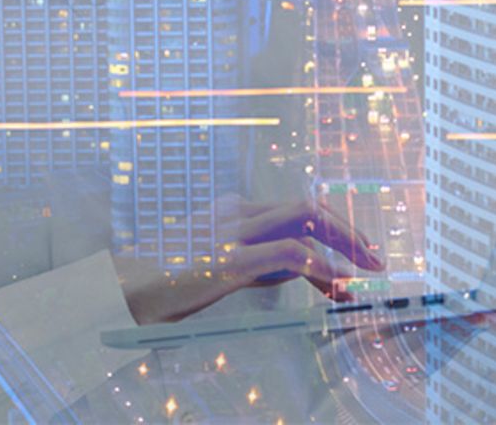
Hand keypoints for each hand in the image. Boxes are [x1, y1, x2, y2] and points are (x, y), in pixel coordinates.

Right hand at [116, 196, 385, 324]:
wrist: (120, 288)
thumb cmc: (166, 280)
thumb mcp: (221, 265)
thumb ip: (261, 263)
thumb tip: (305, 270)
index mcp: (235, 210)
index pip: (298, 210)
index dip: (334, 229)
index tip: (357, 253)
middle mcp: (237, 212)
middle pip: (309, 207)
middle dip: (348, 230)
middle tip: (375, 258)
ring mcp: (232, 232)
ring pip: (305, 219)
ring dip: (343, 242)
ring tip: (364, 270)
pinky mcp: (227, 260)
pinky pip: (286, 254)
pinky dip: (318, 266)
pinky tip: (333, 283)